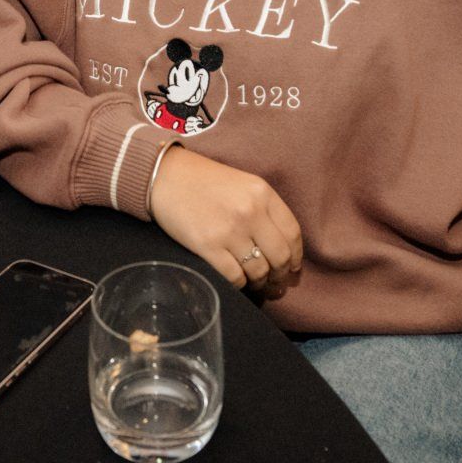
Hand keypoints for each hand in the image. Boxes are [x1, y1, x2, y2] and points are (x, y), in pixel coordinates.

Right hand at [149, 146, 302, 297]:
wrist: (165, 177)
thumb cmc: (206, 182)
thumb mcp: (243, 184)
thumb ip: (265, 210)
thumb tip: (284, 250)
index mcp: (262, 193)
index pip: (293, 234)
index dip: (296, 256)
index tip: (292, 267)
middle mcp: (250, 211)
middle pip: (280, 257)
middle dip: (281, 275)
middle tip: (276, 283)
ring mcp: (229, 230)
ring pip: (259, 271)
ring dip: (261, 283)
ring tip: (256, 284)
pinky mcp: (207, 246)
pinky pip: (235, 278)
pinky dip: (240, 285)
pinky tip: (237, 282)